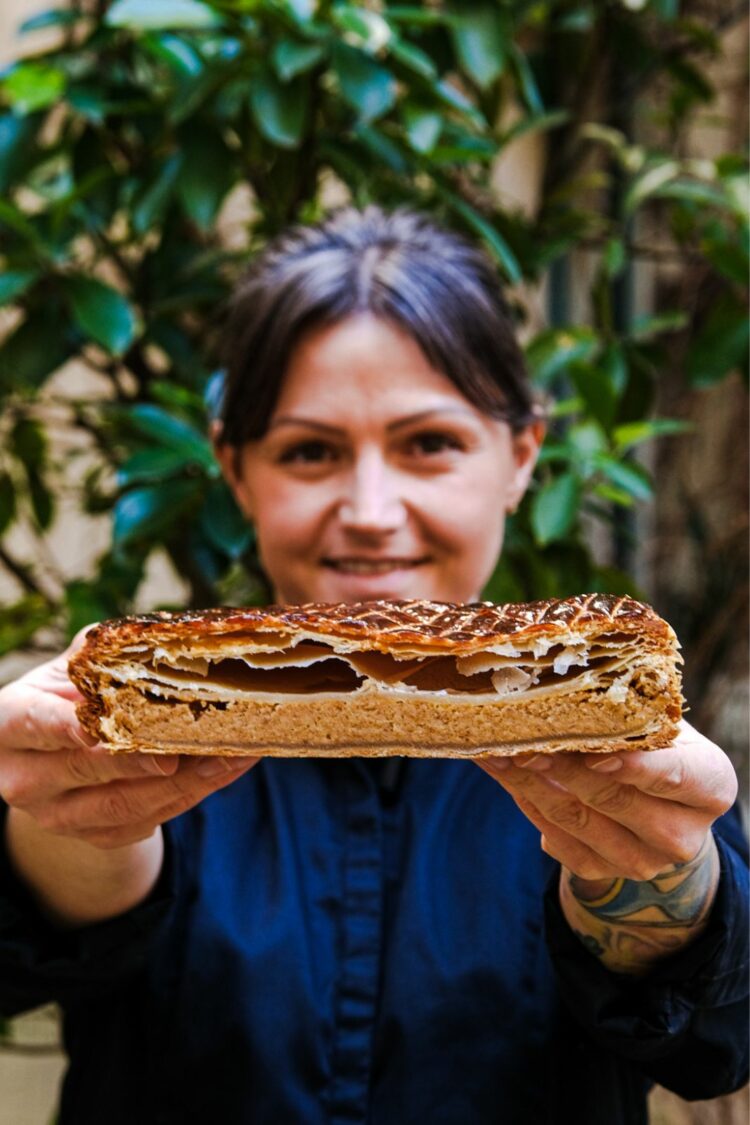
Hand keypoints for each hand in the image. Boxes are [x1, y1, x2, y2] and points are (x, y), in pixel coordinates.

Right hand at [0, 628, 257, 850]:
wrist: (55, 755)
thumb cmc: (66, 698)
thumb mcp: (72, 671)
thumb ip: (104, 655)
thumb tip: (160, 633)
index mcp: (10, 725)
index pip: (39, 724)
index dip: (75, 728)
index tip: (120, 726)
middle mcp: (25, 777)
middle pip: (92, 769)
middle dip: (151, 753)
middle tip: (201, 735)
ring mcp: (59, 816)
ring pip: (127, 804)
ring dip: (187, 780)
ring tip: (232, 752)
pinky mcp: (97, 837)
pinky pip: (149, 821)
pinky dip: (193, 794)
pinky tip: (227, 768)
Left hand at [476, 719, 736, 880]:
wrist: (656, 803)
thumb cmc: (654, 744)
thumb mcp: (657, 723)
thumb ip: (628, 711)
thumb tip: (561, 681)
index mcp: (709, 786)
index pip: (676, 776)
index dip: (635, 767)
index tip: (595, 753)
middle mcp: (682, 833)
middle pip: (615, 799)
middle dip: (563, 766)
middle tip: (522, 737)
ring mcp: (643, 860)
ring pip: (577, 820)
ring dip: (529, 782)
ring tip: (495, 749)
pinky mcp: (603, 872)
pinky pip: (556, 839)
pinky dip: (525, 802)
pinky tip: (501, 771)